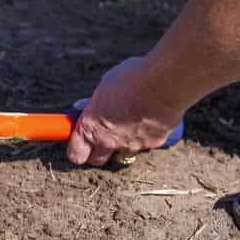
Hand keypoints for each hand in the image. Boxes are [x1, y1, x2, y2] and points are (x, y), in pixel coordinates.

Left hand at [68, 57, 184, 165]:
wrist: (163, 83)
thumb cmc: (131, 79)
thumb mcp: (104, 86)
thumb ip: (94, 102)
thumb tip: (82, 106)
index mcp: (90, 126)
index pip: (76, 154)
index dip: (77, 151)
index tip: (79, 146)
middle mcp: (107, 141)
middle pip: (96, 160)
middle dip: (98, 152)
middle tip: (102, 138)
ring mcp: (130, 146)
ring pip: (122, 155)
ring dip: (123, 146)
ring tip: (130, 125)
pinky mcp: (151, 145)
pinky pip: (144, 146)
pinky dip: (145, 137)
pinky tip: (150, 120)